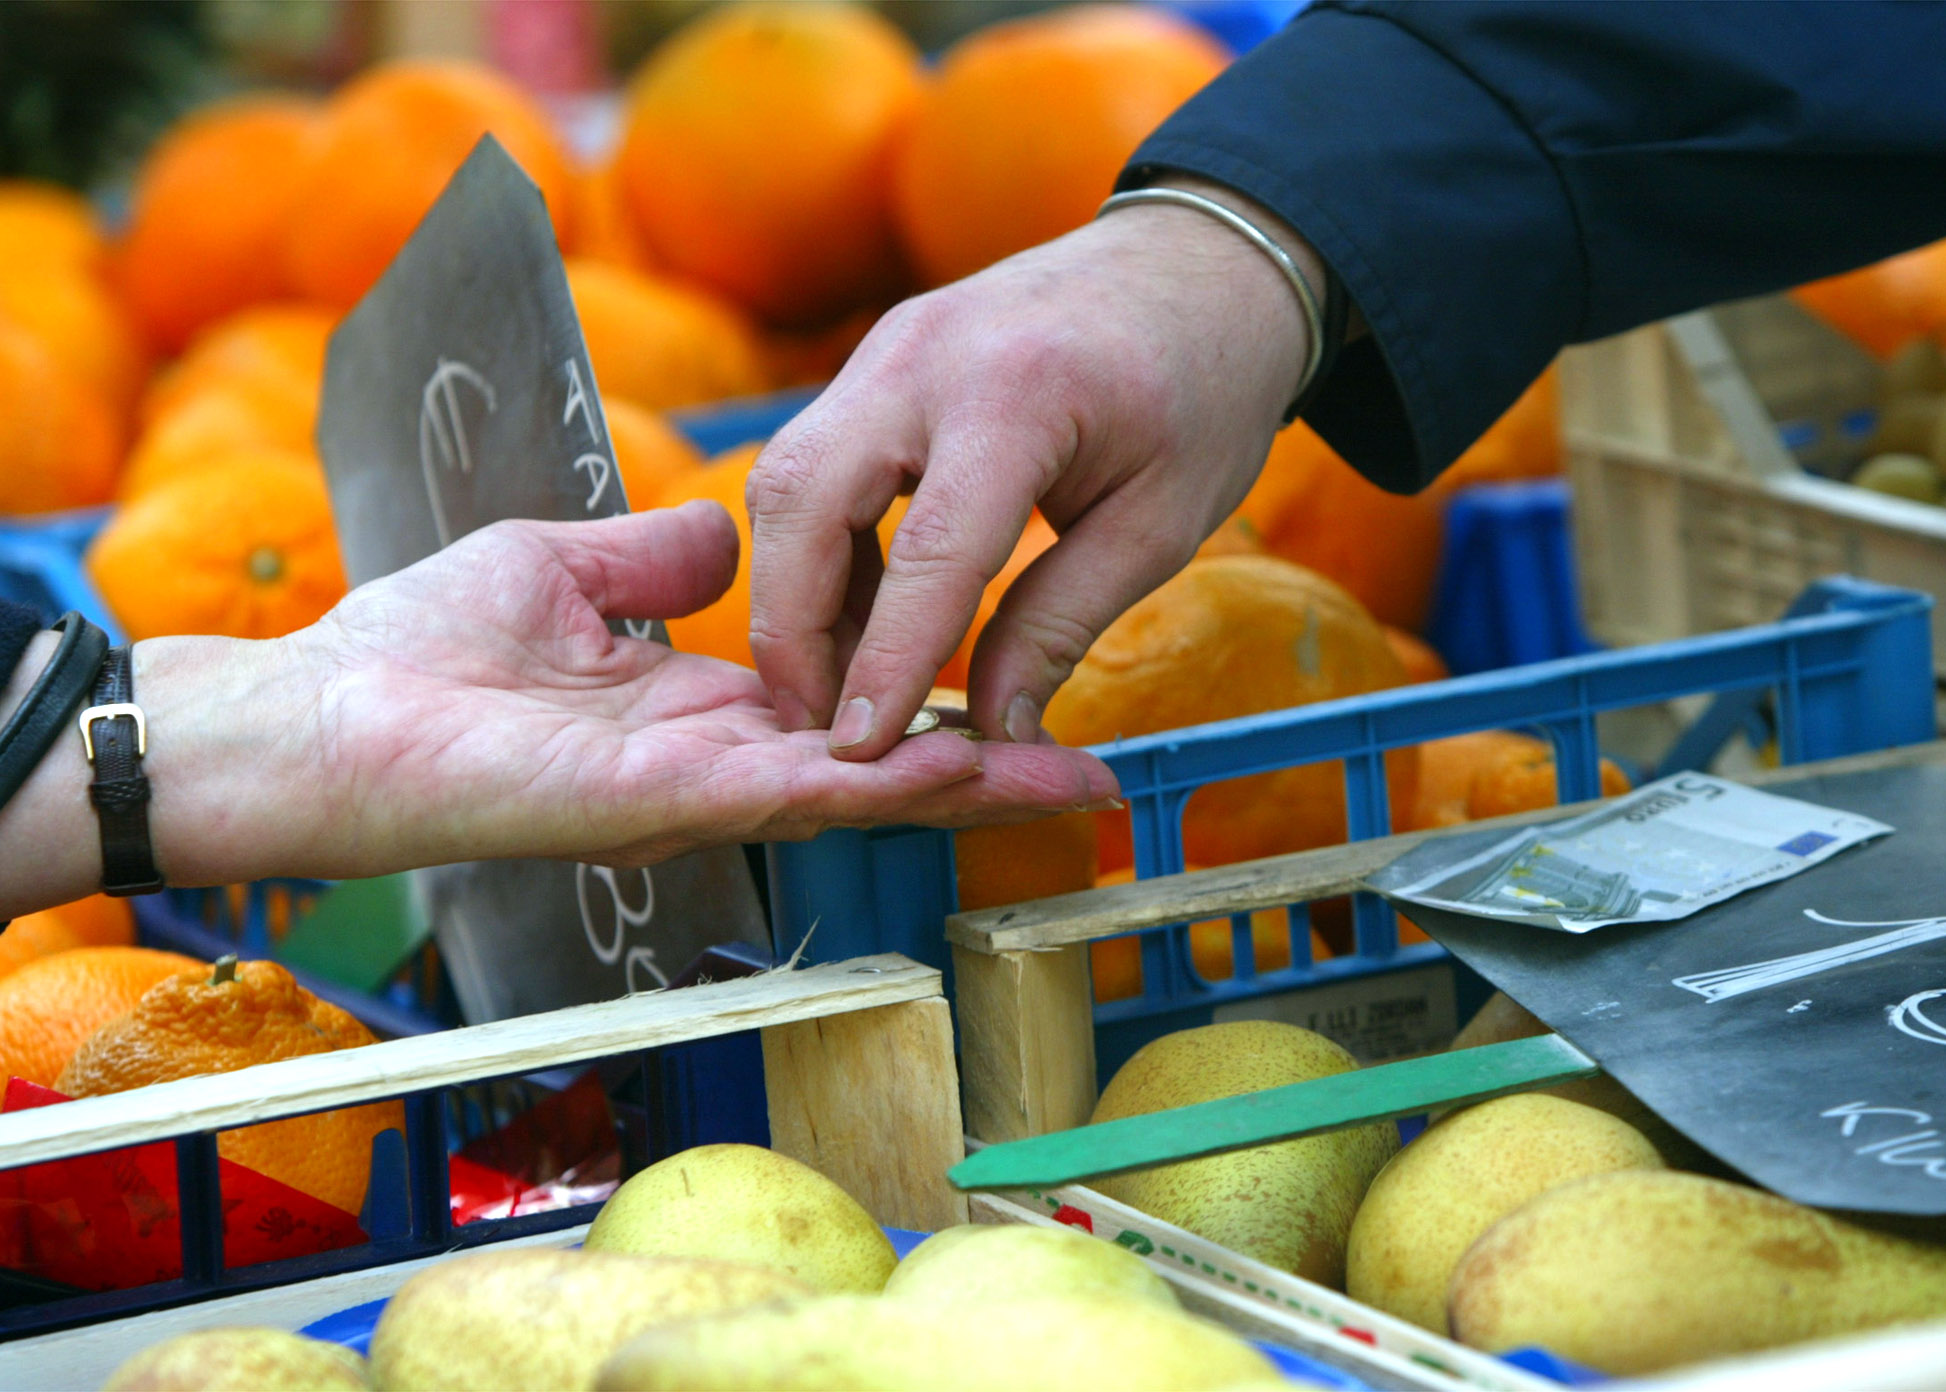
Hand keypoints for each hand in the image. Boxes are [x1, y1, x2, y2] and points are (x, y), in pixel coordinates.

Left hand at [0, 505, 1118, 913]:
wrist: (321, 715)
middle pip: (877, 766)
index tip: (1016, 680)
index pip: (843, 707)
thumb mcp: (555, 570)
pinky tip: (958, 765)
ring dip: (962, 786)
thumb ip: (648, 559)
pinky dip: (882, 781)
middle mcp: (715, 761)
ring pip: (859, 789)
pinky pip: (793, 789)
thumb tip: (719, 533)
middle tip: (1094, 776)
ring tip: (1067, 775)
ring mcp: (696, 792)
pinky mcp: (660, 802)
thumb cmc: (415, 650)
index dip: (930, 701)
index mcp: (697, 707)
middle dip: (984, 771)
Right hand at [746, 175, 1321, 758]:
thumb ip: (1063, 623)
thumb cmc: (1203, 391)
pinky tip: (867, 615)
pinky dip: (819, 549)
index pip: (929, 552)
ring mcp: (887, 348)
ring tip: (840, 686)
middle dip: (791, 628)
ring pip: (785, 480)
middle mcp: (925, 356)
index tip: (858, 754)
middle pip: (802, 502)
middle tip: (819, 727)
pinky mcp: (877, 360)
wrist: (1199, 264)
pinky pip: (814, 461)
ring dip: (795, 591)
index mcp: (1018, 395)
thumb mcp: (1161, 524)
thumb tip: (993, 731)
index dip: (886, 663)